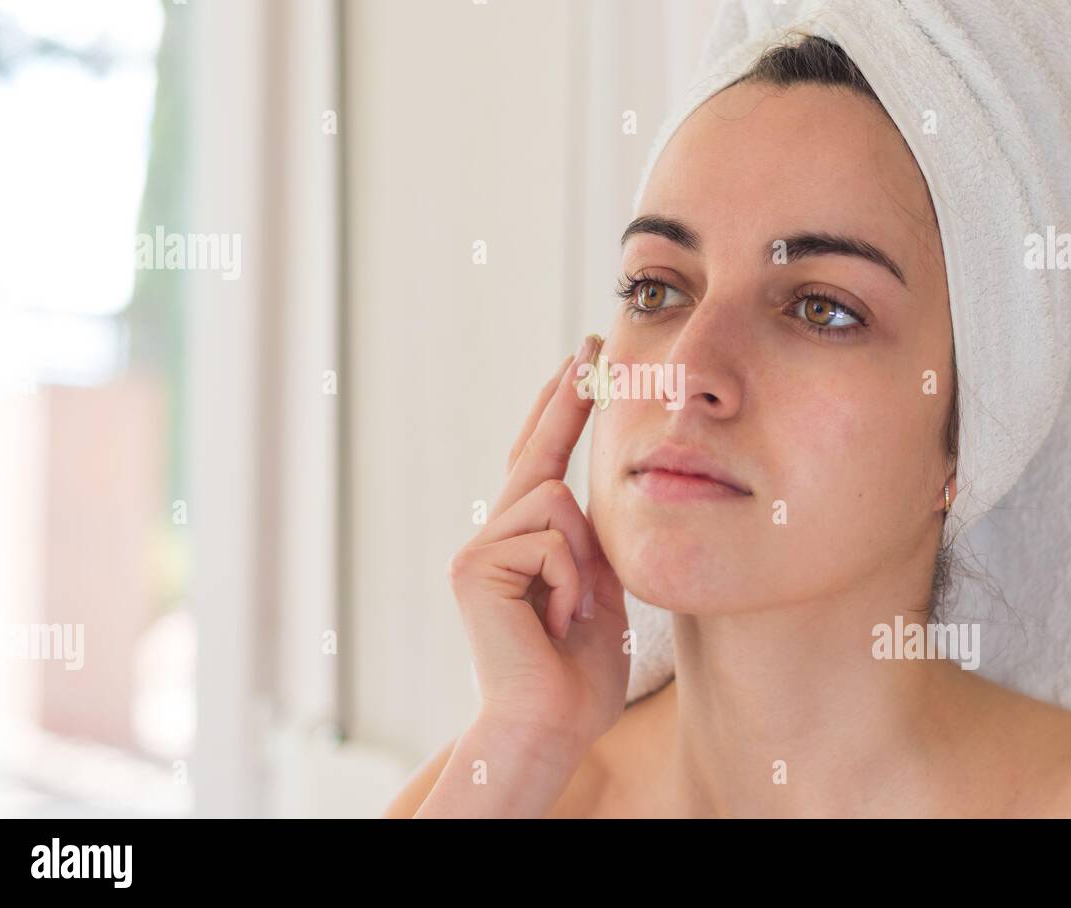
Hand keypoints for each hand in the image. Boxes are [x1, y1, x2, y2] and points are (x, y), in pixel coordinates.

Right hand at [447, 335, 629, 760]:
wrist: (550, 722)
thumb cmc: (578, 669)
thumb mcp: (597, 588)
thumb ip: (587, 539)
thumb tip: (587, 489)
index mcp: (523, 542)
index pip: (541, 462)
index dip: (559, 412)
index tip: (578, 365)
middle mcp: (492, 536)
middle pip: (536, 452)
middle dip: (565, 400)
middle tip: (588, 348)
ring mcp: (478, 548)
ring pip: (556, 499)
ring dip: (584, 562)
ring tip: (573, 612)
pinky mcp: (473, 564)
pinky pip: (550, 538)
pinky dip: (571, 583)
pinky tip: (556, 622)